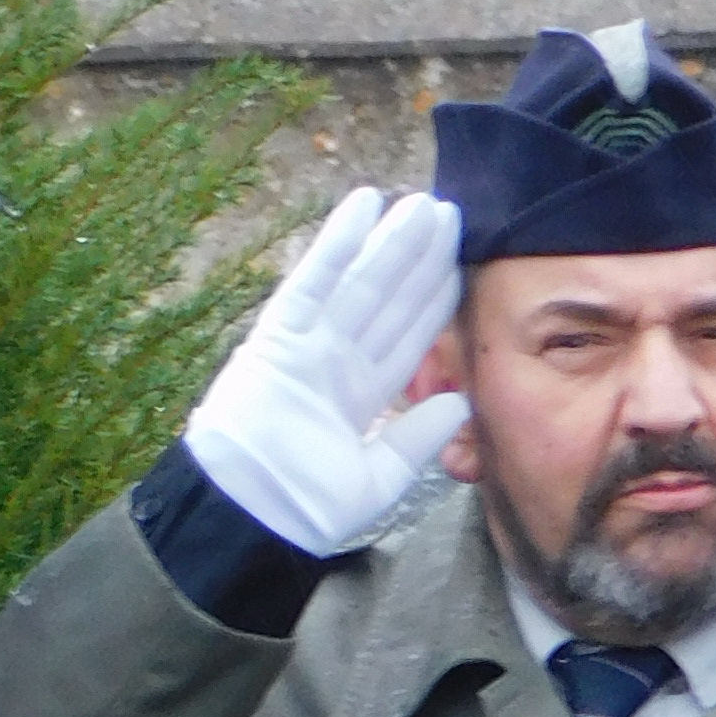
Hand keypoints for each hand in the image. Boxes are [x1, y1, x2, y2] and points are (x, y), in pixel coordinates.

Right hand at [183, 188, 467, 560]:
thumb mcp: (381, 478)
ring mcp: (311, 342)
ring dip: (391, 242)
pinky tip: (363, 207)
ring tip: (423, 205)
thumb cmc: (308, 506)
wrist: (255, 512)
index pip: (408, 336)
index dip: (434, 299)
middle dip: (419, 258)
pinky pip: (314, 280)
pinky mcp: (281, 332)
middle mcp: (340, 360)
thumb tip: (459, 405)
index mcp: (364, 394)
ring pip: (361, 282)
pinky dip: (337, 243)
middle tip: (450, 212)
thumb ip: (418, 439)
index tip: (460, 262)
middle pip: (389, 300)